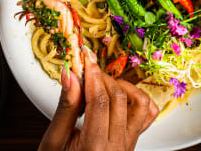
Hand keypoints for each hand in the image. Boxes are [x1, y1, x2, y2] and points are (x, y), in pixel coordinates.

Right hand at [38, 48, 157, 150]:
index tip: (86, 58)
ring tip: (102, 87)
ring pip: (140, 102)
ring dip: (123, 87)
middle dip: (102, 79)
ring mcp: (129, 144)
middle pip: (118, 99)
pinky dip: (137, 98)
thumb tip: (71, 74)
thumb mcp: (53, 143)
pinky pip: (148, 114)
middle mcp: (117, 147)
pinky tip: (120, 97)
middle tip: (88, 71)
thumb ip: (65, 108)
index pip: (100, 102)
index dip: (93, 77)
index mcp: (94, 148)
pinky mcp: (134, 140)